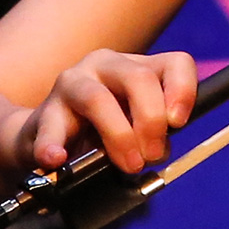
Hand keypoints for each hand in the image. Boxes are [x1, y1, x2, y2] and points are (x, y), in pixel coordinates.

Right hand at [15, 49, 197, 173]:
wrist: (50, 140)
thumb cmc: (103, 131)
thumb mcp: (137, 128)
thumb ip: (155, 135)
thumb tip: (159, 150)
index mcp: (137, 66)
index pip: (174, 63)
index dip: (183, 91)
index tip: (179, 124)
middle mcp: (106, 64)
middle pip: (139, 79)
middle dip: (151, 121)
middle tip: (151, 156)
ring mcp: (73, 83)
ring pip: (98, 99)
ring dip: (118, 136)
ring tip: (127, 165)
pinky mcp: (45, 111)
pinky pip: (50, 128)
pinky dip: (53, 145)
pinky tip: (56, 158)